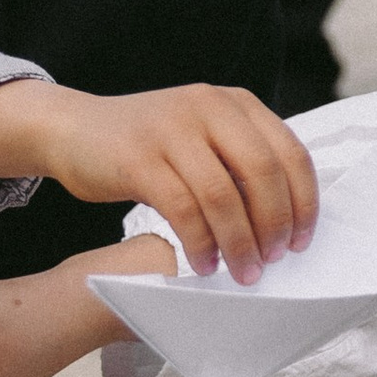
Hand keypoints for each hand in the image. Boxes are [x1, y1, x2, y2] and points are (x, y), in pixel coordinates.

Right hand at [0, 80, 318, 282]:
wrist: (73, 128)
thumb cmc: (148, 145)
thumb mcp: (202, 136)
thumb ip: (240, 160)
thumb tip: (286, 219)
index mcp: (235, 103)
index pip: (290, 153)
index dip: (303, 202)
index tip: (302, 241)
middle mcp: (209, 107)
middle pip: (263, 173)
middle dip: (274, 225)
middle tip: (273, 261)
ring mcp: (173, 129)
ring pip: (223, 195)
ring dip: (239, 243)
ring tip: (242, 273)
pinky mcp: (139, 158)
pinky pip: (183, 209)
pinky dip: (200, 243)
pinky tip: (203, 265)